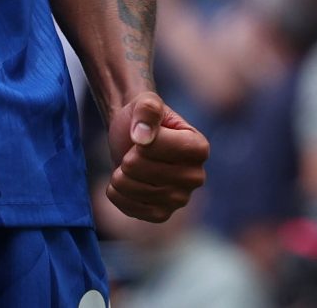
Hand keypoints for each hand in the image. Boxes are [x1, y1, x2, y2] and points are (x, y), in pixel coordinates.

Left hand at [105, 92, 208, 221]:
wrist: (134, 137)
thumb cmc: (144, 118)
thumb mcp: (146, 102)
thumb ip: (147, 109)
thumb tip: (142, 137)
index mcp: (199, 148)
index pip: (154, 145)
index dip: (140, 135)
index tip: (145, 132)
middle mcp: (196, 177)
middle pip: (138, 167)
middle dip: (127, 155)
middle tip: (135, 151)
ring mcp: (180, 200)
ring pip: (129, 186)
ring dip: (120, 172)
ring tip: (130, 165)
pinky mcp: (161, 215)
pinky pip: (126, 205)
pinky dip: (117, 191)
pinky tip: (127, 181)